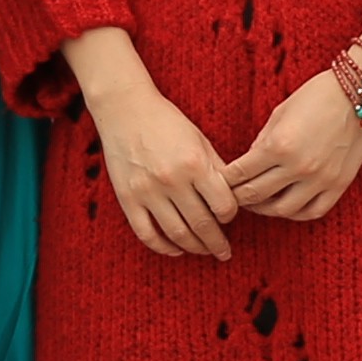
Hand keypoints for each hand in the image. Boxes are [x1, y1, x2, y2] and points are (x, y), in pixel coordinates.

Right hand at [86, 53, 236, 263]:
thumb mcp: (199, 140)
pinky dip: (163, 247)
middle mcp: (172, 180)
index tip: (229, 218)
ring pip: (177, 233)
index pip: (223, 205)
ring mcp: (147, 191)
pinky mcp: (128, 198)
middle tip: (224, 251)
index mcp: (195, 163)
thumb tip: (236, 198)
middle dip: (217, 242)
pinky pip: (147, 233)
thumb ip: (217, 169)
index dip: (230, 216)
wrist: (126, 109)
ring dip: (194, 248)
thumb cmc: (167, 122)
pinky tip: (175, 250)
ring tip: (204, 251)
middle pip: (202, 224)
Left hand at [225, 68, 361, 226]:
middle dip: (238, 197)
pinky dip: (295, 214)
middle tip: (231, 196)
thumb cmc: (317, 96)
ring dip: (264, 209)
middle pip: (255, 195)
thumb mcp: (280, 114)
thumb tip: (249, 164)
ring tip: (257, 204)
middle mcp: (298, 167)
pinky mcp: (338, 185)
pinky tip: (286, 207)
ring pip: (282, 210)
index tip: (220, 181)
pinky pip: (312, 211)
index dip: (225, 180)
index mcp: (278, 145)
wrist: (359, 93)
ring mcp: (320, 179)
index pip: (240, 174)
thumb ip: (262, 142)